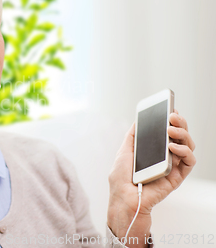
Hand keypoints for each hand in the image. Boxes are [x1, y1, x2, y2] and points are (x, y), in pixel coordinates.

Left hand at [107, 109, 195, 246]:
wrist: (123, 199)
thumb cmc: (120, 179)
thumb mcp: (124, 152)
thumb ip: (133, 137)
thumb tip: (138, 121)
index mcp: (153, 150)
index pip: (167, 132)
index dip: (172, 120)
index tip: (171, 108)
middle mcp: (165, 156)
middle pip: (180, 136)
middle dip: (180, 123)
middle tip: (173, 116)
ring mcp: (172, 166)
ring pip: (188, 146)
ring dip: (183, 135)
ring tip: (171, 130)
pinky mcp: (177, 177)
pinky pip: (189, 162)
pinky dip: (185, 152)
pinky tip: (173, 147)